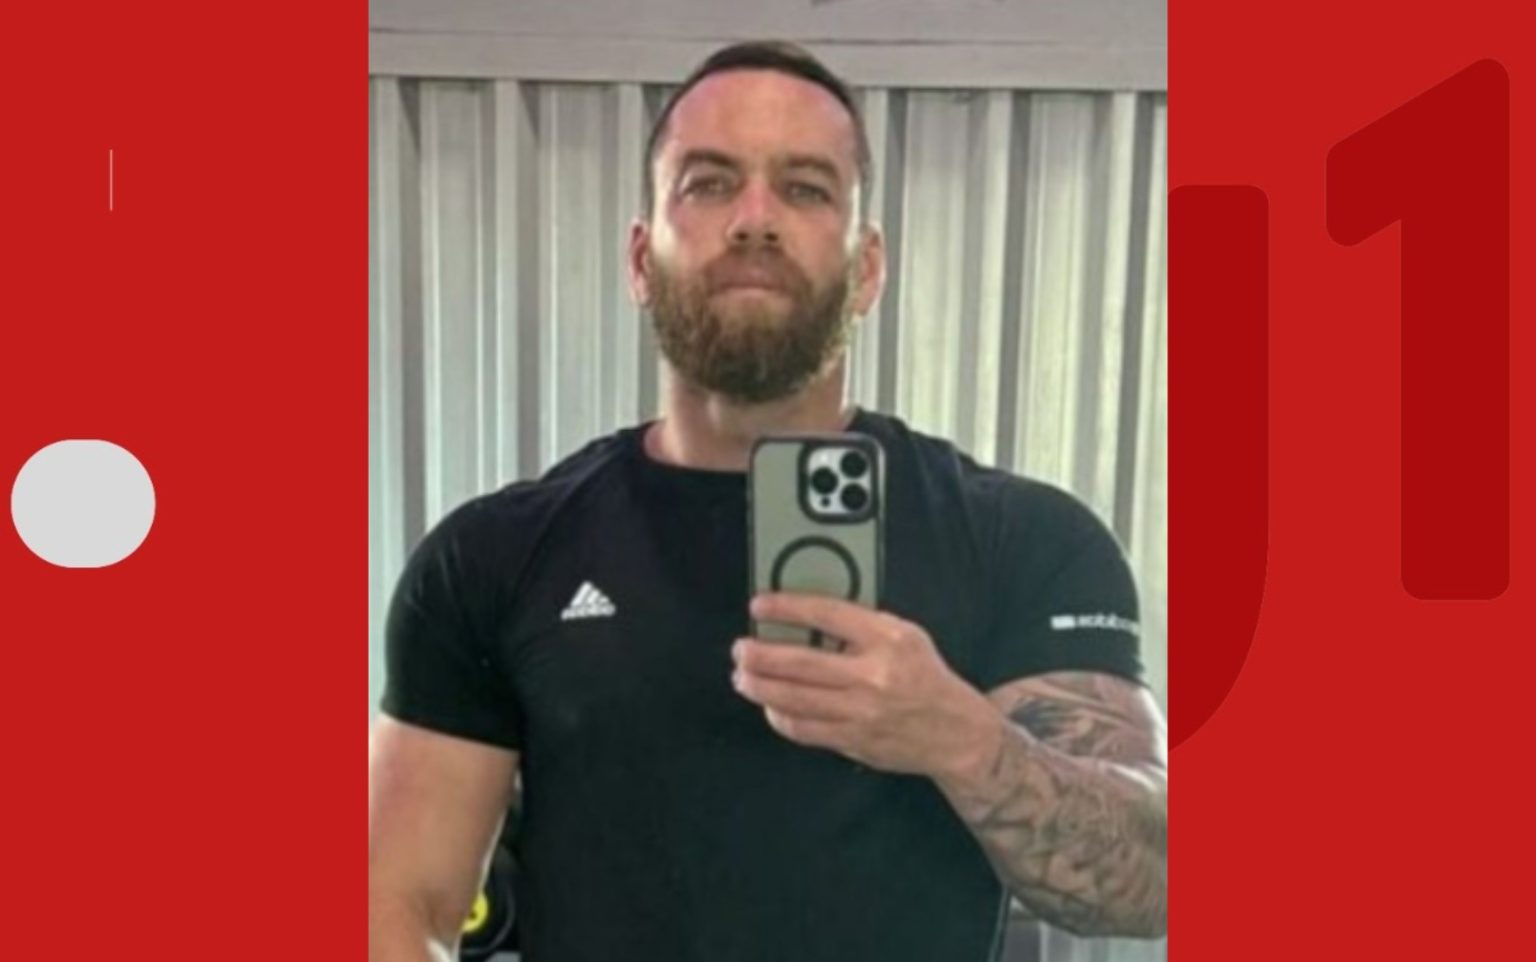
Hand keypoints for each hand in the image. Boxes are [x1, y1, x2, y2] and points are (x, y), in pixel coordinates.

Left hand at [732, 593, 999, 778]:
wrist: (957, 733)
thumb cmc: (926, 677)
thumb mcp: (906, 636)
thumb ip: (861, 628)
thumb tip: (805, 621)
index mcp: (889, 639)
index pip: (827, 615)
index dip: (787, 608)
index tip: (759, 605)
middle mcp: (874, 675)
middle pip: (802, 663)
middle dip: (761, 655)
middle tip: (740, 648)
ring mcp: (863, 712)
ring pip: (796, 700)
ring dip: (761, 687)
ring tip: (743, 677)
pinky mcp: (855, 741)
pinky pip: (804, 730)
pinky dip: (780, 717)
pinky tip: (769, 706)